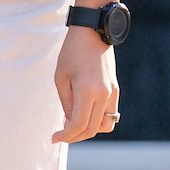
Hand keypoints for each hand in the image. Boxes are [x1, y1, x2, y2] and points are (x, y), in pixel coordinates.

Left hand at [53, 27, 119, 143]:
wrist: (93, 32)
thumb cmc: (72, 52)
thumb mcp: (61, 78)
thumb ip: (66, 103)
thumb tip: (71, 122)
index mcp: (88, 91)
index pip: (78, 124)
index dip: (66, 136)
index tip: (54, 138)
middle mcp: (104, 95)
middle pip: (92, 129)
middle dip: (75, 136)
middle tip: (60, 135)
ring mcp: (113, 93)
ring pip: (105, 125)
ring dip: (89, 130)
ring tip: (73, 124)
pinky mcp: (115, 90)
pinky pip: (110, 114)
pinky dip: (97, 120)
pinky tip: (83, 114)